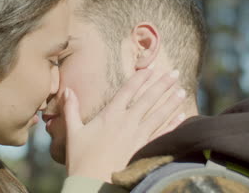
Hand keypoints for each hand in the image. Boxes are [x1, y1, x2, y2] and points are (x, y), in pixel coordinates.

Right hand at [64, 69, 185, 182]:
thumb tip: (66, 90)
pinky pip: (161, 134)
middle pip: (148, 99)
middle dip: (162, 84)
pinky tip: (182, 117)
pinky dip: (172, 125)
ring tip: (182, 90)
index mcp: (110, 115)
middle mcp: (127, 122)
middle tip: (175, 73)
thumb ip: (71, 109)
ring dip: (171, 102)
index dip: (139, 78)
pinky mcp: (143, 150)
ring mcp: (137, 137)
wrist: (93, 184)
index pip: (127, 91)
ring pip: (159, 115)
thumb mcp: (73, 132)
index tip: (150, 67)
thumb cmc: (81, 158)